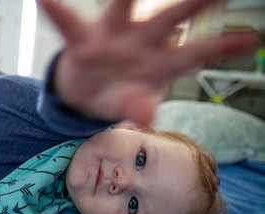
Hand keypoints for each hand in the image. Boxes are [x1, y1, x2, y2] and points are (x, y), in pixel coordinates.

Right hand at [39, 0, 259, 124]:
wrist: (88, 95)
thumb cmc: (118, 97)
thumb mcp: (131, 106)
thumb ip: (139, 108)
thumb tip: (147, 116)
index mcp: (159, 63)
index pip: (195, 54)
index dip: (221, 46)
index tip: (250, 37)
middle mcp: (139, 43)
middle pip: (167, 20)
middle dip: (189, 2)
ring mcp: (111, 38)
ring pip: (120, 8)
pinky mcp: (81, 42)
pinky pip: (67, 25)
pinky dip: (55, 12)